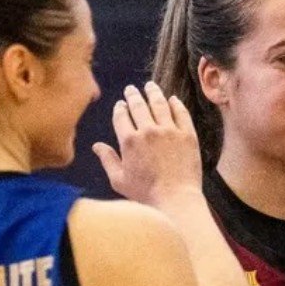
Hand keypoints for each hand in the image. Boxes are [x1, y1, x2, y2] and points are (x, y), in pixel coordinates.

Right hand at [94, 82, 204, 210]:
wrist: (176, 199)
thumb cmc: (146, 193)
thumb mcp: (119, 180)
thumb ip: (108, 159)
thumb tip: (96, 146)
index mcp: (129, 140)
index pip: (121, 116)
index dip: (120, 108)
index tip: (121, 104)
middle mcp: (148, 131)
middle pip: (139, 106)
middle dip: (133, 95)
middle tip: (132, 89)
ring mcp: (169, 131)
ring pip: (160, 104)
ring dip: (153, 93)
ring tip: (150, 86)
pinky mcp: (187, 135)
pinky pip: (181, 113)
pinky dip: (176, 104)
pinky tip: (173, 99)